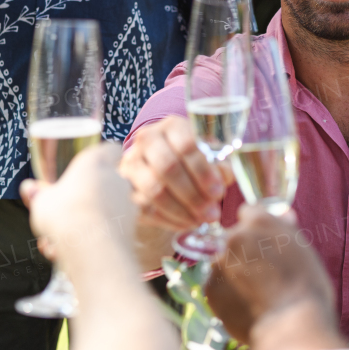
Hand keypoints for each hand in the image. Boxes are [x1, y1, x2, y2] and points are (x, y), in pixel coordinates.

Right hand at [20, 142, 135, 262]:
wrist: (92, 248)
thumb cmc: (64, 214)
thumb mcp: (41, 202)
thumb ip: (38, 194)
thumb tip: (29, 188)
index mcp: (96, 163)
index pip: (111, 149)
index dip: (103, 155)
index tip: (93, 165)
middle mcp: (117, 180)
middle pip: (107, 182)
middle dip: (89, 196)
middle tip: (66, 211)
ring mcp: (127, 204)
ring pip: (106, 210)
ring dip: (87, 222)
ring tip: (58, 241)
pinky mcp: (131, 229)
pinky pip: (108, 231)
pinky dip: (93, 240)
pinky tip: (69, 253)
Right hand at [119, 116, 230, 230]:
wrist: (161, 162)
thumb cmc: (192, 158)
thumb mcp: (209, 155)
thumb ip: (220, 165)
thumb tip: (224, 178)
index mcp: (171, 126)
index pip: (186, 146)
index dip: (203, 171)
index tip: (219, 191)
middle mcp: (146, 140)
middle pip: (168, 168)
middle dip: (193, 195)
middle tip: (212, 213)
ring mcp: (131, 163)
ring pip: (154, 190)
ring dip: (181, 210)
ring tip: (201, 220)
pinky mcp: (124, 188)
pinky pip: (145, 208)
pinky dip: (168, 219)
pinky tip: (186, 223)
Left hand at [206, 206, 334, 343]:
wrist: (291, 325)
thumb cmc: (306, 289)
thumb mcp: (303, 251)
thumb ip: (286, 230)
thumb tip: (283, 214)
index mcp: (260, 221)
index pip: (249, 212)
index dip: (257, 230)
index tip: (264, 244)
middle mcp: (234, 235)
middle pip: (234, 239)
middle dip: (244, 253)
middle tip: (264, 276)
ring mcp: (219, 262)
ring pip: (223, 264)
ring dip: (233, 274)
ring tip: (257, 296)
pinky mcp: (210, 288)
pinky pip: (217, 287)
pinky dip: (227, 296)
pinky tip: (247, 307)